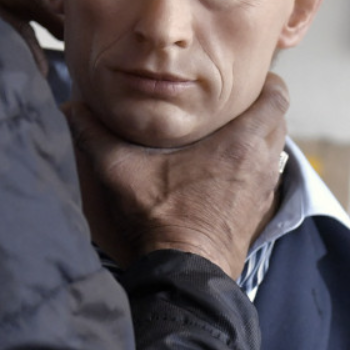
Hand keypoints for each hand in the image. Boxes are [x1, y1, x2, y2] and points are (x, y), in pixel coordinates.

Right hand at [65, 73, 288, 279]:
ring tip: (228, 133)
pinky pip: (267, 177)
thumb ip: (96, 136)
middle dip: (260, 107)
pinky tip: (226, 171)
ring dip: (259, 138)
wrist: (187, 270)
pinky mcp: (261, 212)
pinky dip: (255, 167)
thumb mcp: (123, 170)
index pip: (277, 97)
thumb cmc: (162, 216)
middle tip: (230, 103)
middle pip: (279, 120)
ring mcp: (264, 189)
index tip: (245, 79)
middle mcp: (262, 162)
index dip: (267, 83)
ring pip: (275, 149)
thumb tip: (70, 109)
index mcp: (241, 141)